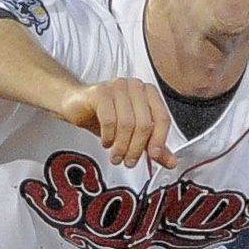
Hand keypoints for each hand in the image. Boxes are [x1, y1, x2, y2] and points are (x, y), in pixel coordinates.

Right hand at [57, 78, 176, 168]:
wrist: (77, 104)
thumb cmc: (106, 116)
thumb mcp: (133, 134)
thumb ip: (153, 146)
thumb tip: (171, 162)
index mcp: (149, 93)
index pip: (163, 118)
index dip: (159, 140)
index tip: (153, 156)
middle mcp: (136, 86)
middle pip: (145, 124)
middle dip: (137, 148)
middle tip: (129, 162)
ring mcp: (118, 87)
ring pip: (127, 124)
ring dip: (122, 146)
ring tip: (116, 156)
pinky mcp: (100, 92)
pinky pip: (109, 119)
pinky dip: (109, 136)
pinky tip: (106, 142)